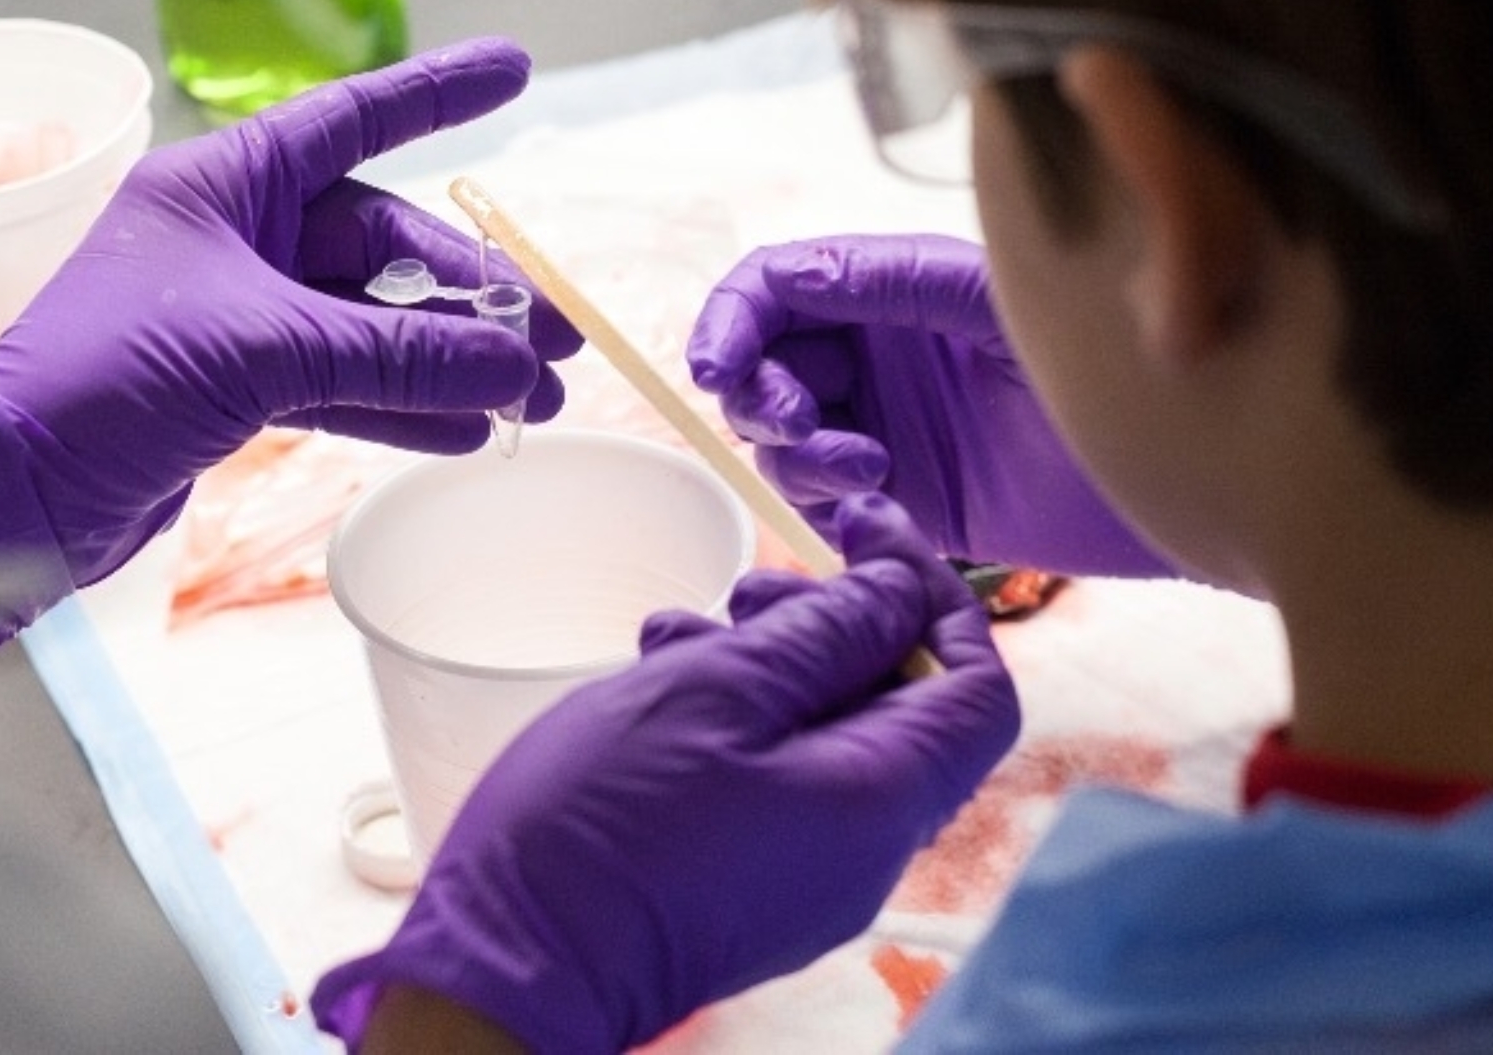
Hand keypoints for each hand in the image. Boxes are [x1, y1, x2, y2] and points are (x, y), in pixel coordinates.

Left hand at [0, 40, 583, 645]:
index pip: (354, 118)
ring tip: (535, 402)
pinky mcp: (232, 387)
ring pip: (369, 321)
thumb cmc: (106, 381)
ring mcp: (235, 313)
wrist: (7, 492)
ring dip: (450, 361)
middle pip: (381, 244)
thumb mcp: (262, 351)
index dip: (439, 93)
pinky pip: (340, 380)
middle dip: (471, 293)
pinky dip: (402, 403)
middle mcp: (232, 235)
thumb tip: (514, 366)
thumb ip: (397, 355)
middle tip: (558, 341)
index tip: (516, 68)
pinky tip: (466, 431)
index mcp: (223, 183)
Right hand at [313, 496, 1020, 1054]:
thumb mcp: (716, 692)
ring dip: (767, 662)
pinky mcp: (753, 879)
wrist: (513, 961)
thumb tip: (899, 593)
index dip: (936, 595)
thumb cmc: (605, 826)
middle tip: (747, 591)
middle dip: (833, 622)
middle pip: (901, 704)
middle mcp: (864, 848)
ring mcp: (809, 872)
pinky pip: (779, 777)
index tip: (864, 531)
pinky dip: (735, 715)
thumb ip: (824, 635)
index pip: (979, 689)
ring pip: (826, 732)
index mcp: (879, 802)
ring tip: (679, 635)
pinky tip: (661, 683)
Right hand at [687, 234, 1174, 578]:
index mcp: (897, 287)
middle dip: (758, 392)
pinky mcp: (902, 497)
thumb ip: (899, 280)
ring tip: (866, 471)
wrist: (1183, 469)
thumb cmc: (1111, 363)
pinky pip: (820, 498)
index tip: (716, 365)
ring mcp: (886, 424)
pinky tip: (879, 501)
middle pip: (763, 361)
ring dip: (797, 453)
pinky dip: (824, 501)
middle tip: (802, 424)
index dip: (733, 317)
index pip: (779, 284)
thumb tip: (797, 273)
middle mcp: (880, 351)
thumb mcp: (998, 304)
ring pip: (781, 436)